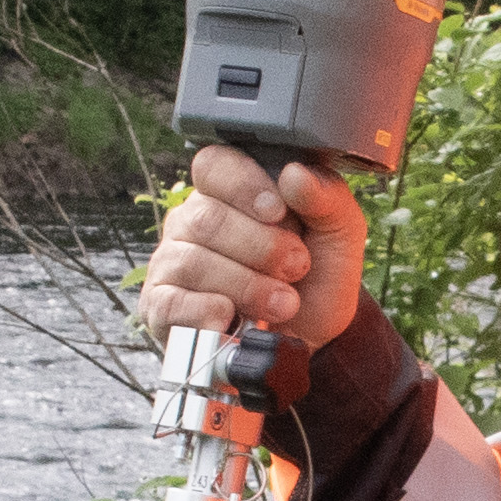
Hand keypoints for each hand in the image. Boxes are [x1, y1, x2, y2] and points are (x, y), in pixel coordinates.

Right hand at [137, 145, 363, 349]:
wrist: (315, 335)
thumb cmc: (319, 274)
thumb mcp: (339, 230)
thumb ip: (324, 196)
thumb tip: (293, 174)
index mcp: (228, 191)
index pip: (213, 165)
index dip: (244, 186)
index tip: (278, 212)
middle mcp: (192, 221)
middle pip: (207, 218)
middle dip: (261, 247)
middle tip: (295, 267)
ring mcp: (172, 263)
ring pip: (193, 262)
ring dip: (247, 286)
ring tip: (283, 304)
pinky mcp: (162, 306)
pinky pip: (171, 303)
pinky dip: (207, 313)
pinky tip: (234, 319)